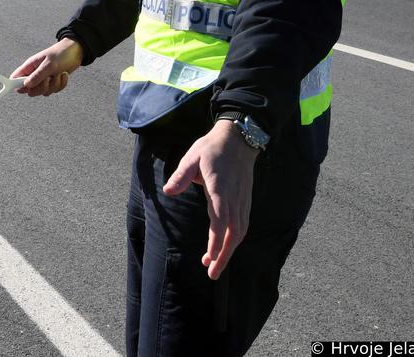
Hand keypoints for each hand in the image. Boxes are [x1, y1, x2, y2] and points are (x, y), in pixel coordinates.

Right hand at [11, 38, 83, 96]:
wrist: (76, 52)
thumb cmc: (61, 53)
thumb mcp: (49, 65)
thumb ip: (37, 76)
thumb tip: (26, 85)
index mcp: (29, 66)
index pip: (15, 78)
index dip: (17, 85)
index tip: (25, 88)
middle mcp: (35, 73)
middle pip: (31, 90)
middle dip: (41, 87)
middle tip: (48, 79)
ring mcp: (44, 79)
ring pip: (44, 91)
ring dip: (54, 85)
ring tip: (58, 73)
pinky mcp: (53, 82)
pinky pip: (54, 90)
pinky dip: (60, 84)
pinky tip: (63, 75)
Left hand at [163, 120, 260, 279]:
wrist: (238, 140)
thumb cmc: (212, 149)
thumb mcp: (192, 157)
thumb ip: (181, 175)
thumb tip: (168, 190)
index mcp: (220, 189)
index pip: (221, 220)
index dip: (216, 240)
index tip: (210, 257)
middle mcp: (234, 198)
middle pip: (232, 233)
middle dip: (223, 255)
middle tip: (212, 273)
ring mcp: (242, 201)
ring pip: (239, 232)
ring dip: (229, 250)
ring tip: (215, 266)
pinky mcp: (245, 201)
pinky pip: (242, 225)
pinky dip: (234, 240)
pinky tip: (225, 248)